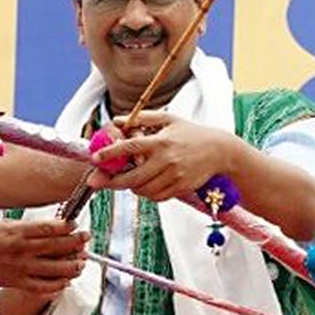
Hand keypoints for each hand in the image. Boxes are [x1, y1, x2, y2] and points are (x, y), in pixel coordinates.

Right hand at [0, 220, 87, 293]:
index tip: (76, 226)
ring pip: (57, 269)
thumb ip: (30, 228)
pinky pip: (44, 287)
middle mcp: (22, 250)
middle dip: (76, 244)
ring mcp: (22, 268)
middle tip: (84, 241)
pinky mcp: (18, 282)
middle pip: (58, 247)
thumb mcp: (6, 224)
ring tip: (80, 262)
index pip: (51, 229)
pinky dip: (58, 285)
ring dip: (73, 265)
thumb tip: (52, 228)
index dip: (69, 227)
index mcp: (18, 232)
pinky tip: (65, 281)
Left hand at [88, 111, 234, 201]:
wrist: (219, 151)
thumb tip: (117, 120)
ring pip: (142, 190)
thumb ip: (142, 118)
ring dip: (131, 187)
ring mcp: (173, 176)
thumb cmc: (191, 133)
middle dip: (111, 181)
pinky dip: (147, 194)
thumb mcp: (169, 119)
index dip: (109, 153)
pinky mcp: (180, 188)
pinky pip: (156, 197)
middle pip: (131, 177)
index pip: (130, 147)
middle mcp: (165, 160)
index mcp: (160, 141)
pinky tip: (145, 186)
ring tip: (128, 180)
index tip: (94, 158)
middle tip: (97, 182)